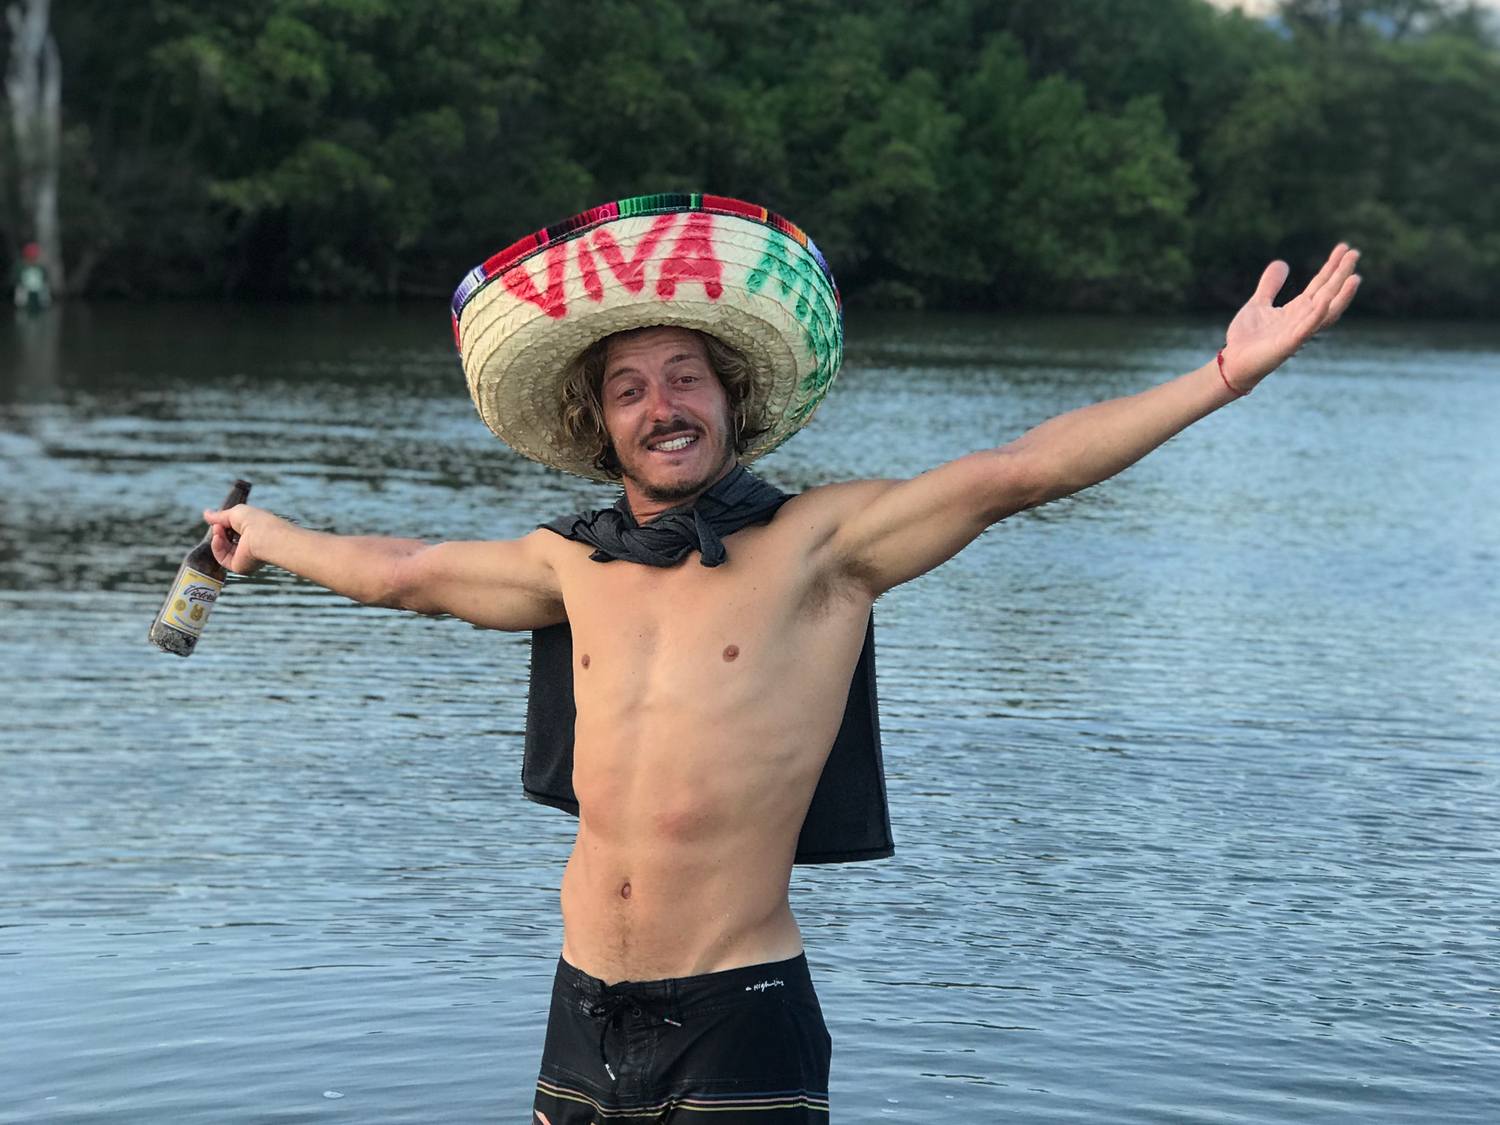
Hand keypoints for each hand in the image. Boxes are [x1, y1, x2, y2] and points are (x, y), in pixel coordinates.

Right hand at [203, 504, 267, 573]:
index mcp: (254, 532)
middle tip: (217, 525)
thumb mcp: (235, 513)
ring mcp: (245, 558)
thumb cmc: (255, 521)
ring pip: (223, 550)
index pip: (235, 532)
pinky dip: (217, 548)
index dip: (224, 526)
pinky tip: (217, 538)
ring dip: (217, 538)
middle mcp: (251, 546)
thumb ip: (220, 516)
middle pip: (227, 542)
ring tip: (218, 529)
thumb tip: (206, 514)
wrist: (264, 535)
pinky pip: (222, 559)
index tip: (217, 520)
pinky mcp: (239, 567)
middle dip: (219, 532)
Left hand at [1221, 244, 1360, 392]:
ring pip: (1325, 312)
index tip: (1344, 247)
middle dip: (1341, 274)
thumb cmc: (1247, 338)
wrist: (1233, 363)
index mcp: (1297, 309)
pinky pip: (1306, 329)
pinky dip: (1316, 315)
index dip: (1332, 266)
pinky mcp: (1287, 344)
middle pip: (1328, 293)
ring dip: (1341, 295)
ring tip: (1354, 277)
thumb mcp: (1258, 304)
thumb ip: (1270, 285)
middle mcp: (1303, 319)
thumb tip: (1281, 263)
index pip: (1320, 284)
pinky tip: (1325, 301)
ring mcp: (1298, 332)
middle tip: (1355, 253)